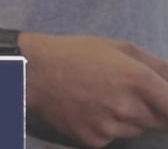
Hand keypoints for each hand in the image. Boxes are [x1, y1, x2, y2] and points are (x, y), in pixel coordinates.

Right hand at [19, 32, 167, 146]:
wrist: (32, 72)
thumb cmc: (76, 54)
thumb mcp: (118, 47)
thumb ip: (157, 65)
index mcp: (139, 80)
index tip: (163, 101)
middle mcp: (129, 108)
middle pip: (159, 120)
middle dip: (150, 108)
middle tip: (124, 92)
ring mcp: (112, 127)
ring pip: (136, 129)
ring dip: (129, 118)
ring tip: (103, 98)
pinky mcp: (95, 140)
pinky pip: (113, 137)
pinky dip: (107, 127)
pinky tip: (89, 110)